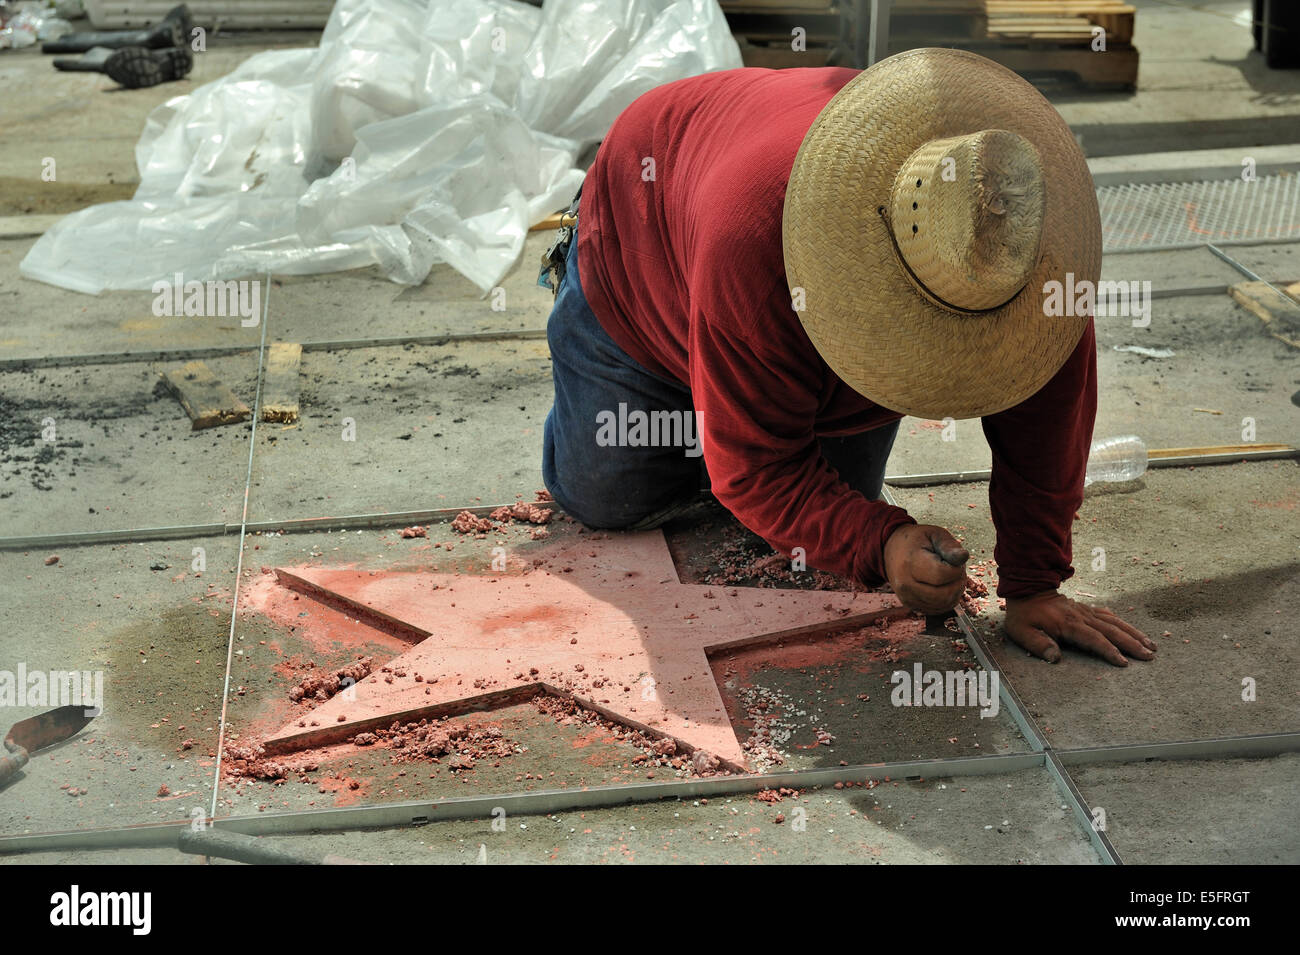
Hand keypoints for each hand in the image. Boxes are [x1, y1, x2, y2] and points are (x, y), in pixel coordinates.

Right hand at [883, 524, 969, 613]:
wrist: (893, 550)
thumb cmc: (917, 541)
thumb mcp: (935, 535)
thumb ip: (950, 546)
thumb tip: (964, 556)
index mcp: (910, 564)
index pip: (942, 575)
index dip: (955, 569)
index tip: (953, 559)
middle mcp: (906, 585)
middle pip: (945, 594)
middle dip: (958, 582)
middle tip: (954, 568)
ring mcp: (908, 598)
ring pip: (944, 604)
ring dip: (955, 591)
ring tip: (949, 575)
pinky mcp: (912, 606)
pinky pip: (939, 609)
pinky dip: (948, 599)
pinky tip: (944, 585)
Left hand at [1003, 592, 1157, 665]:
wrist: (1026, 589)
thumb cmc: (1023, 616)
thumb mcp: (1022, 632)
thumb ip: (1039, 645)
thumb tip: (1055, 658)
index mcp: (1068, 624)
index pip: (1093, 639)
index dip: (1109, 651)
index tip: (1124, 662)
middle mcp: (1082, 617)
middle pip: (1111, 631)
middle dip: (1132, 644)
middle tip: (1150, 655)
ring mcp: (1086, 612)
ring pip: (1115, 622)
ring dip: (1134, 633)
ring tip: (1152, 645)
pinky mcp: (1087, 609)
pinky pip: (1109, 616)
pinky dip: (1123, 623)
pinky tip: (1133, 631)